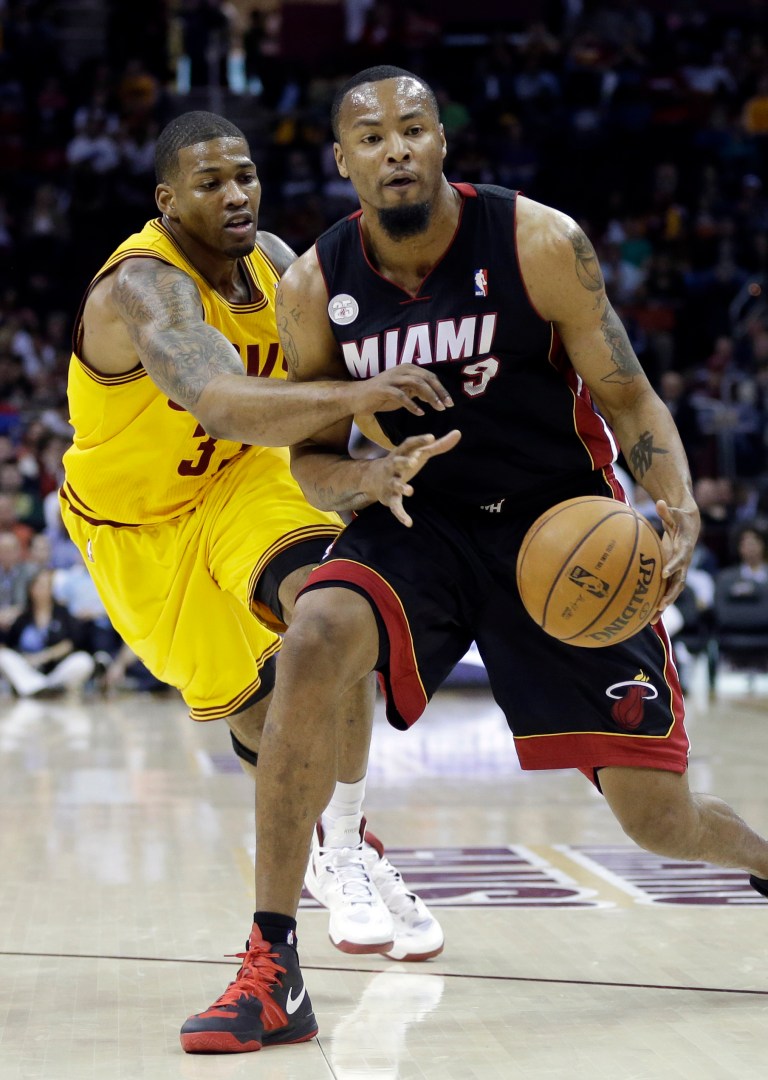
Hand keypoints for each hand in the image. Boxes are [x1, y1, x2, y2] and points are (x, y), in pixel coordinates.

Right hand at [351, 367, 452, 416]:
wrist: (357, 398)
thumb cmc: (381, 396)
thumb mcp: (403, 392)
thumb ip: (417, 391)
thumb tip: (433, 395)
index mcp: (408, 369)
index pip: (430, 377)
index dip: (441, 389)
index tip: (450, 402)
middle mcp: (401, 370)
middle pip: (426, 378)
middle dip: (439, 392)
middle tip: (447, 406)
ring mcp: (392, 378)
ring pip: (416, 384)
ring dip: (429, 396)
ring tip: (437, 408)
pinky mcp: (383, 388)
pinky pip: (400, 395)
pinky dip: (412, 404)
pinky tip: (420, 413)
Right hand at [369, 430, 460, 525]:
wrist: (372, 478)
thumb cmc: (402, 463)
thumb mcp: (419, 453)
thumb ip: (439, 445)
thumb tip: (458, 433)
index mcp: (401, 453)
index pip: (409, 444)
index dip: (419, 441)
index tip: (431, 437)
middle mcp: (393, 466)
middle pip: (398, 462)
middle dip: (404, 462)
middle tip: (414, 461)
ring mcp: (391, 482)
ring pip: (395, 484)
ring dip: (401, 487)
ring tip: (410, 490)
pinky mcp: (389, 498)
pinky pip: (395, 506)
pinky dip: (401, 515)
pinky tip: (409, 523)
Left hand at [653, 499, 700, 618]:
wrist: (691, 526)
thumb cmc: (681, 519)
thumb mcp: (675, 514)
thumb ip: (667, 511)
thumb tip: (660, 501)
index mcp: (685, 550)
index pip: (680, 560)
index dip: (673, 566)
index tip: (664, 574)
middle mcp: (683, 564)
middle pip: (678, 583)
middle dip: (669, 595)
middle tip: (659, 605)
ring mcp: (679, 572)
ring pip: (672, 592)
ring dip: (663, 606)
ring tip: (650, 621)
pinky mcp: (673, 575)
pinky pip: (666, 591)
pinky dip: (658, 603)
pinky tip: (646, 616)